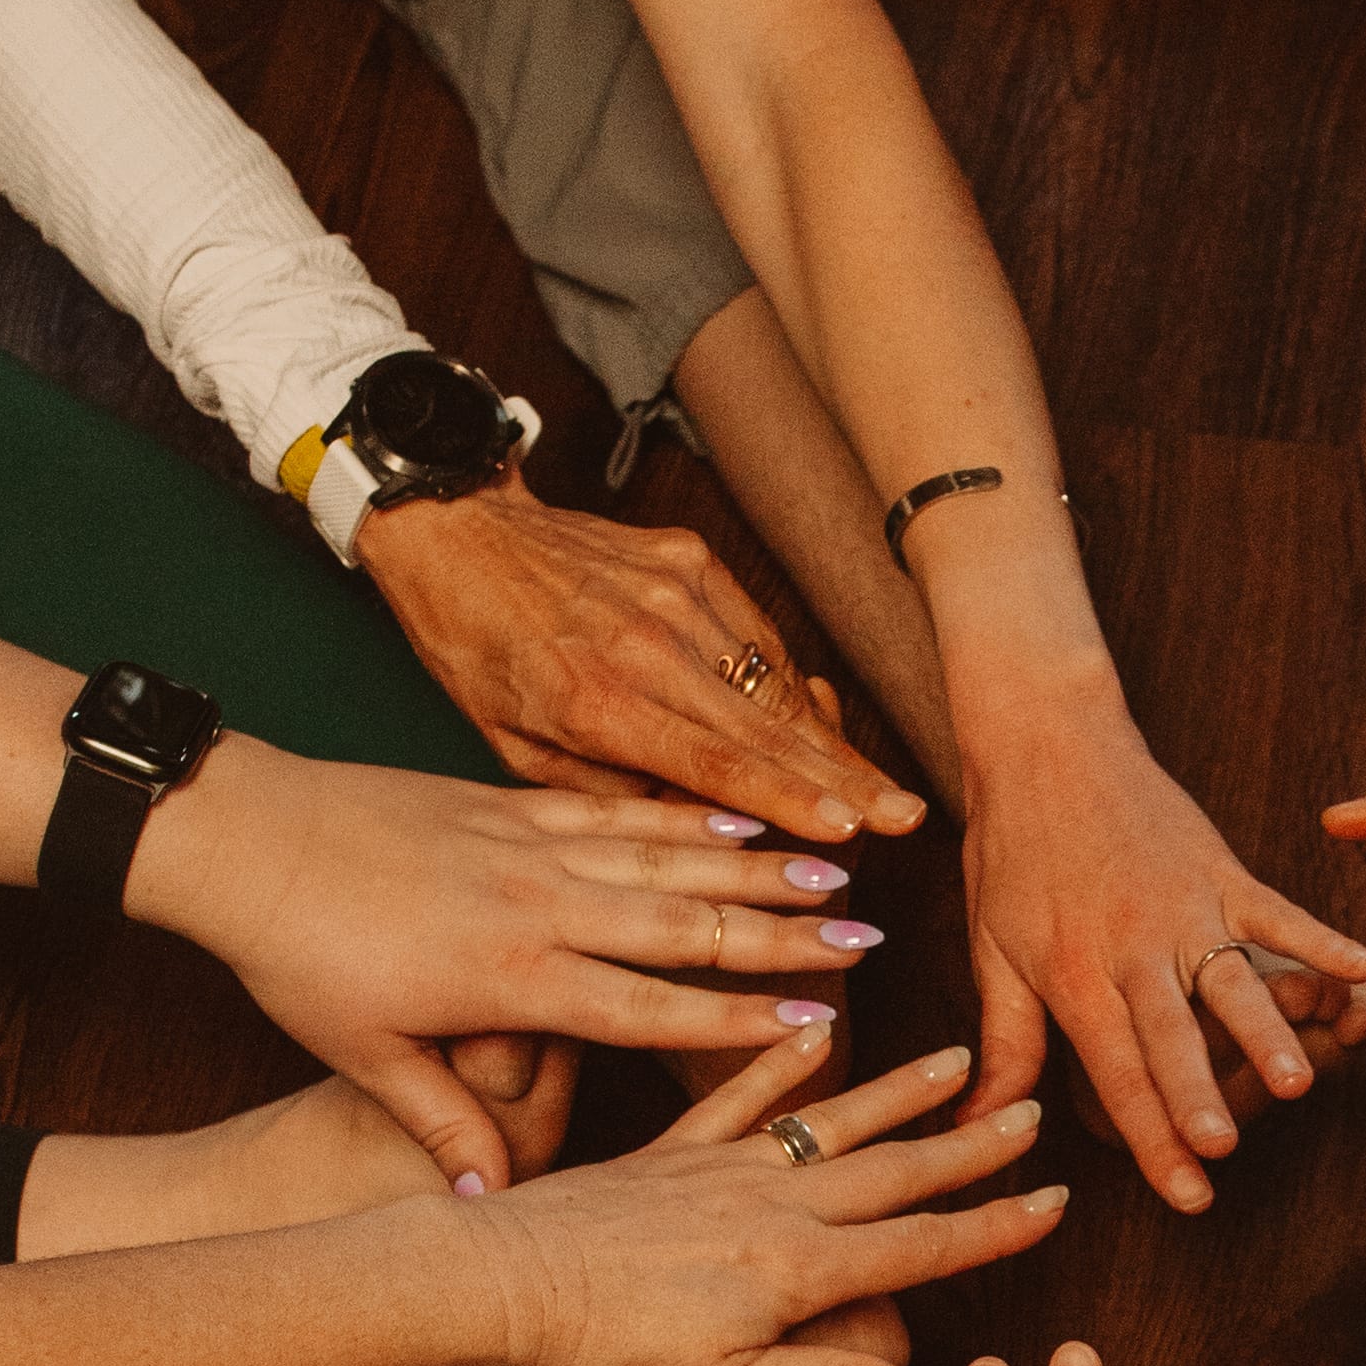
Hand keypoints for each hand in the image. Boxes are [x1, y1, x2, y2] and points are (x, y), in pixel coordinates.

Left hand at [134, 742, 873, 1184]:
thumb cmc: (298, 955)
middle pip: (687, 924)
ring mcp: (531, 844)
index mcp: (513, 979)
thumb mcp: (365, 1057)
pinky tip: (743, 816)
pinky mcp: (512, 801)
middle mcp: (541, 905)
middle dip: (786, 936)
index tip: (815, 1028)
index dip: (736, 1022)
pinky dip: (688, 814)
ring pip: (669, 856)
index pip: (649, 1007)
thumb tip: (493, 1203)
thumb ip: (445, 1123)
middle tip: (869, 942)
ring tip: (838, 870)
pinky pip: (621, 807)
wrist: (245, 837)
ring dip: (760, 865)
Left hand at [357, 472, 923, 836]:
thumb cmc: (476, 648)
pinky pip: (757, 636)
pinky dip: (790, 684)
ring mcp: (675, 592)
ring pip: (773, 681)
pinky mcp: (689, 559)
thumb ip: (610, 791)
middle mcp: (646, 642)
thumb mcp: (517, 745)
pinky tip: (822, 727)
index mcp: (594, 699)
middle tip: (908, 818)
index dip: (789, 800)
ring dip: (832, 741)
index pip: (715, 761)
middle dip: (844, 780)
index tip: (851, 832)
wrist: (456, 532)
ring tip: (883, 789)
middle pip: (767, 725)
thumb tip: (698, 832)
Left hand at [474, 1037, 1066, 1365]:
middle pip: (896, 1171)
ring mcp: (723, 1168)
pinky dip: (783, 1060)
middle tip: (1034, 1112)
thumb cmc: (602, 1350)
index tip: (1056, 1201)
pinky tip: (816, 1027)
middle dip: (971, 1146)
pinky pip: (742, 1095)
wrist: (498, 1282)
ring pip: (835, 1121)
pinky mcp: (671, 1151)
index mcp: (797, 1269)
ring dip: (903, 1091)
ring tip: (960, 1059)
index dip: (995, 1227)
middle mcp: (775, 1205)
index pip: (922, 1245)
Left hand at [963, 703, 1365, 1214]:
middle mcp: (1132, 945)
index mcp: (1074, 973)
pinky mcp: (1219, 868)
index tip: (1185, 1193)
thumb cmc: (1013, 850)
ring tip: (1298, 1081)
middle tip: (1223, 1151)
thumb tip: (981, 1127)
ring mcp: (1183, 905)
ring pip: (1231, 979)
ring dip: (1265, 1031)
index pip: (1115, 1070)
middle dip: (1198, 1095)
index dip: (1149, 1136)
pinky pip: (1277, 909)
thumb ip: (1005, 1044)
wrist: (1045, 740)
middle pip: (1170, 1034)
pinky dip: (1322, 938)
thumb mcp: (992, 949)